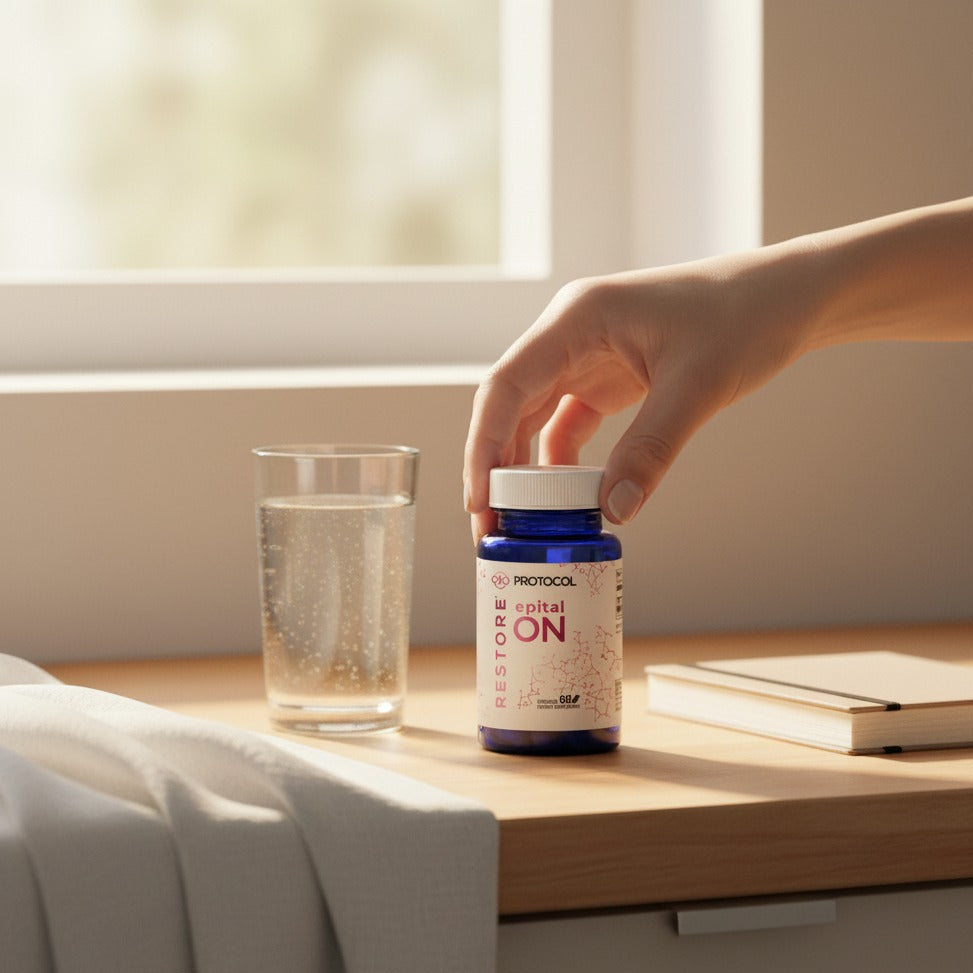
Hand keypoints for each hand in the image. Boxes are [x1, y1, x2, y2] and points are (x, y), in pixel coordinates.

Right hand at [463, 248, 813, 540]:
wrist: (787, 297)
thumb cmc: (745, 317)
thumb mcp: (697, 386)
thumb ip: (651, 448)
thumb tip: (613, 511)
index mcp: (577, 319)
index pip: (506, 386)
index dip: (484, 445)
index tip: (479, 500)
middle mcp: (570, 335)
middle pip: (509, 407)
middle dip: (495, 469)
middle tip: (492, 527)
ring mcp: (586, 357)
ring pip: (534, 420)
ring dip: (524, 471)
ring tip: (518, 523)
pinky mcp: (607, 379)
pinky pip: (568, 425)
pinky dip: (562, 464)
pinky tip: (566, 499)